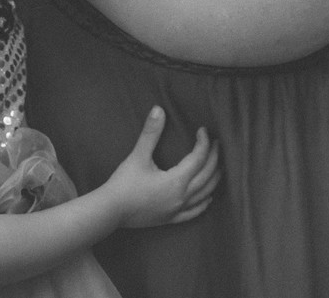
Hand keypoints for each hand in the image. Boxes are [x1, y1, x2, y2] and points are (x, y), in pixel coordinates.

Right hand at [105, 106, 219, 228]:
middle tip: (217, 143)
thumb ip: (151, 133)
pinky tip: (208, 198)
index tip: (203, 130)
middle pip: (207, 174)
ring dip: (214, 179)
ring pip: (205, 193)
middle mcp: (182, 196)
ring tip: (219, 166)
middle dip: (214, 157)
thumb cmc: (124, 184)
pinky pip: (194, 212)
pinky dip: (204, 203)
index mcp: (177, 180)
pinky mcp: (170, 219)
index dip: (204, 142)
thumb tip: (158, 109)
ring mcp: (177, 209)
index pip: (199, 158)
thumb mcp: (138, 156)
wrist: (109, 211)